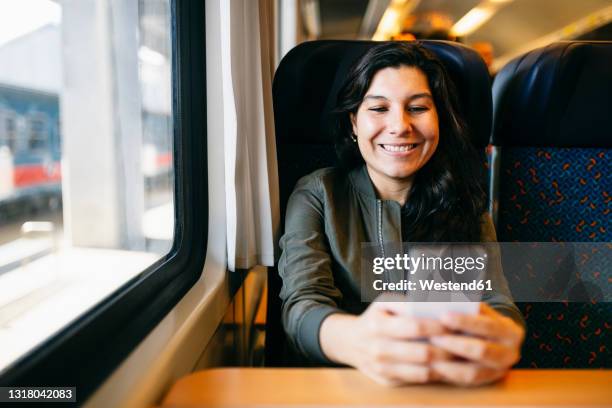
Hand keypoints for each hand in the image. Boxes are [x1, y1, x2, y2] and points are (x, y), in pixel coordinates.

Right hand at [320, 297, 451, 385]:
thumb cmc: (376, 317)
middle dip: (449, 349)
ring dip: (447, 365)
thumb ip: (407, 302)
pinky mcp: (388, 381)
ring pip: (423, 371)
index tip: (457, 323)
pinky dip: (437, 374)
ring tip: (464, 357)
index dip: (438, 326)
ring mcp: (382, 369)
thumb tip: (435, 305)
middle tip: (469, 343)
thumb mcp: (385, 302)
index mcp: (377, 325)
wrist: (349, 342)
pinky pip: (418, 380)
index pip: (414, 327)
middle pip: (422, 353)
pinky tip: (450, 366)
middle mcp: (378, 349)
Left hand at [430, 303, 524, 385]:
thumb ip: (467, 307)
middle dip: (454, 343)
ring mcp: (498, 372)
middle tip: (433, 337)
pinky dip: (447, 375)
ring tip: (428, 354)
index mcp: (510, 331)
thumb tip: (443, 303)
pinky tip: (431, 367)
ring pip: (472, 371)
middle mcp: (509, 354)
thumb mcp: (480, 311)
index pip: (488, 326)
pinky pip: (464, 382)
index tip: (443, 315)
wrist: (496, 341)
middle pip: (481, 351)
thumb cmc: (481, 319)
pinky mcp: (485, 383)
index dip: (465, 321)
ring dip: (448, 363)